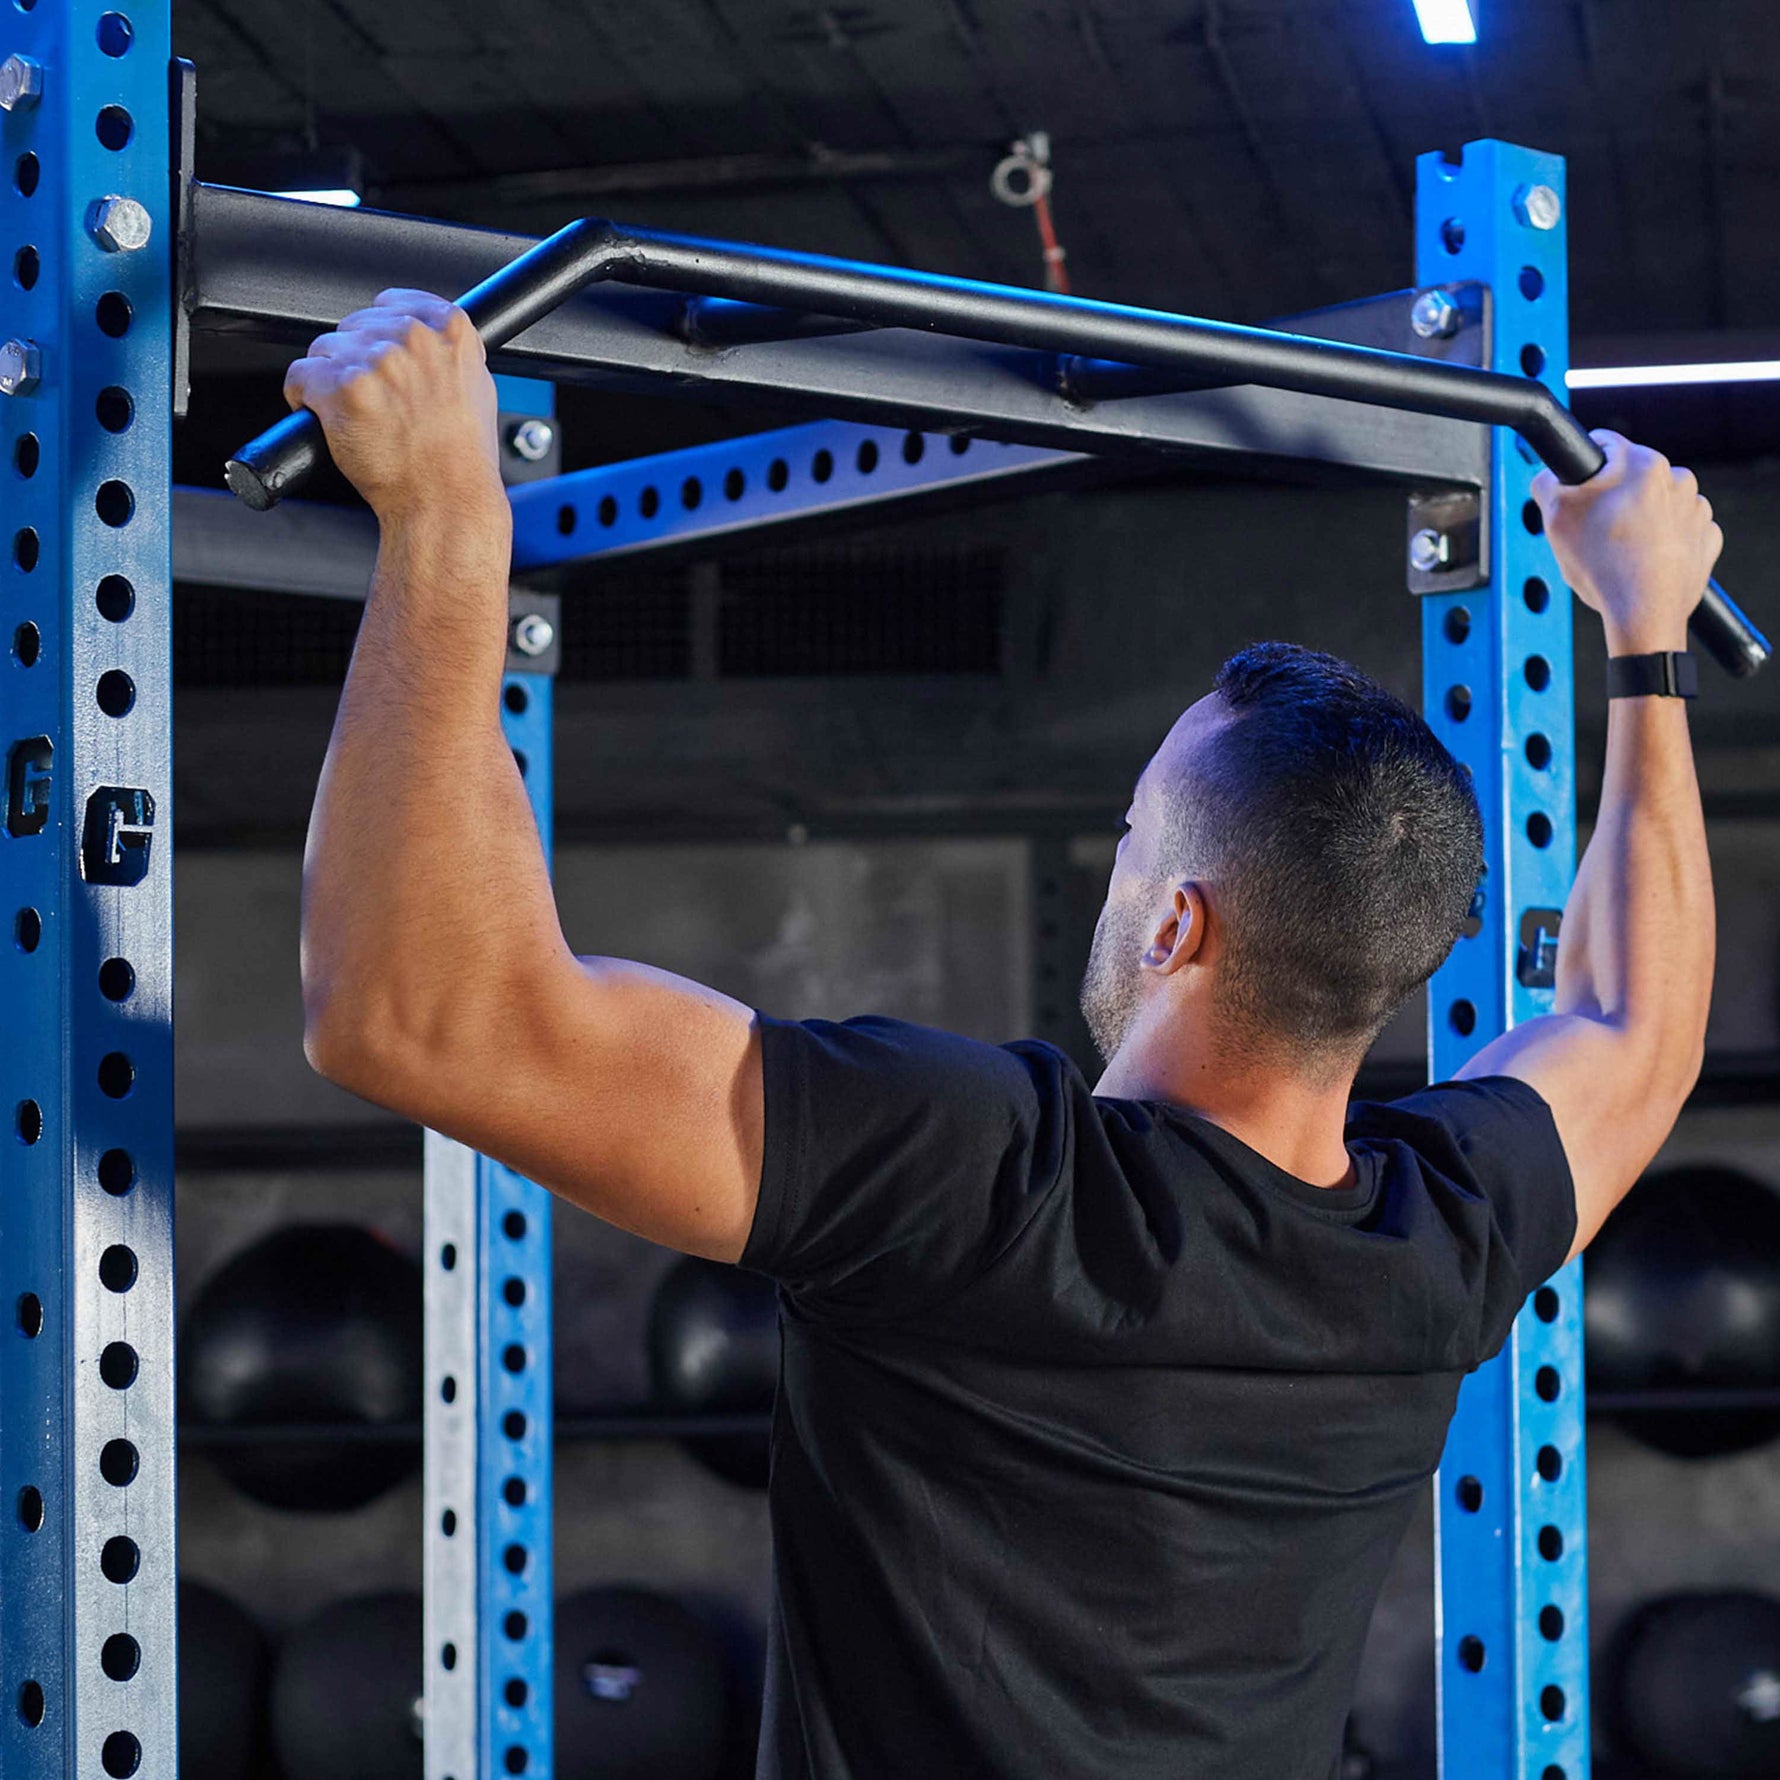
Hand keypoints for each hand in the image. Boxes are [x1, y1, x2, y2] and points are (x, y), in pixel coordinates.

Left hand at [283, 290, 505, 523]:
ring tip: (354, 413)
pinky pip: (300, 375)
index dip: (382, 331)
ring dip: (331, 378)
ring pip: (326, 349)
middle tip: (373, 398)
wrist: (446, 500)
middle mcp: (411, 338)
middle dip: (357, 358)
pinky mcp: (340, 387)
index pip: (395, 302)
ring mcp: (374, 360)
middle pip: (356, 325)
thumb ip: (446, 352)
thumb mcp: (476, 389)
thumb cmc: (461, 458)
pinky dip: (305, 396)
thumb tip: (421, 337)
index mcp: (448, 330)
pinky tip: (327, 417)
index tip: (380, 350)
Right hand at [1531, 431, 1722, 654]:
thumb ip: (1547, 482)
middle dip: (1612, 499)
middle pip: (1632, 478)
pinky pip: (1679, 530)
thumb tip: (1550, 475)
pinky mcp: (1706, 537)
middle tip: (1594, 532)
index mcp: (1642, 463)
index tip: (1578, 493)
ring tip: (1619, 552)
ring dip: (1640, 521)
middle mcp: (1677, 478)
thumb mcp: (1554, 517)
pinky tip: (1644, 561)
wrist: (1644, 611)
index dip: (1583, 470)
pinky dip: (1663, 542)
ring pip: (1657, 505)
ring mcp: (1696, 509)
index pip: (1604, 445)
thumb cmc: (1604, 565)